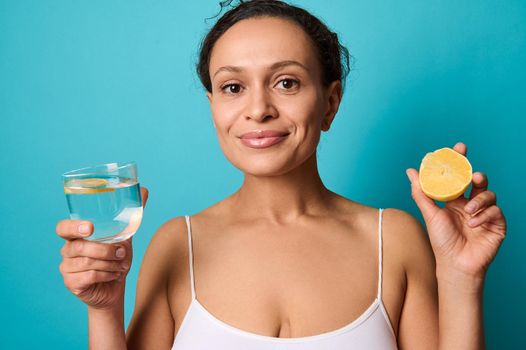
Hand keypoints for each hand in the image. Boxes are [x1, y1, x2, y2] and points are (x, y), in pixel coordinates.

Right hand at [56, 187, 148, 309]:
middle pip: (80, 247)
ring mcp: (67, 268)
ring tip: (121, 264)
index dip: (73, 227)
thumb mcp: (125, 235)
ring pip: (87, 262)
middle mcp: (68, 250)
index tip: (90, 227)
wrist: (114, 287)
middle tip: (122, 252)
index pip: (63, 228)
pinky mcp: (72, 283)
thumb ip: (132, 214)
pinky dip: (107, 274)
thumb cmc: (116, 258)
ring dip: (110, 263)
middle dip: (106, 250)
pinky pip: (89, 276)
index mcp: (76, 235)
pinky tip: (114, 274)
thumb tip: (144, 190)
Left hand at [406, 143, 506, 279]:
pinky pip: (496, 212)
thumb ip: (421, 192)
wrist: (455, 265)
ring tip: (468, 211)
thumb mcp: (430, 214)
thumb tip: (411, 171)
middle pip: (478, 181)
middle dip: (476, 174)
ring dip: (479, 200)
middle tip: (473, 174)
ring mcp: (484, 213)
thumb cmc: (441, 241)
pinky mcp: (497, 224)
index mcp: (455, 199)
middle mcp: (470, 203)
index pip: (458, 176)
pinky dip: (484, 216)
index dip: (460, 160)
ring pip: (489, 194)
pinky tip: (473, 225)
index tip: (459, 147)